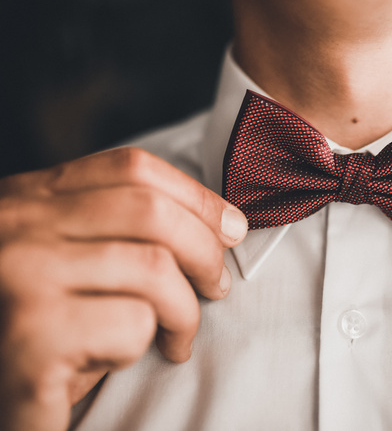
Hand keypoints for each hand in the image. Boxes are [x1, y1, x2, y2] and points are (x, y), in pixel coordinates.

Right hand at [0, 147, 246, 430]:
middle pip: (152, 211)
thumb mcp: (68, 258)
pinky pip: (132, 323)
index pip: (133, 169)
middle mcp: (18, 223)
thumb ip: (116, 228)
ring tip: (176, 338)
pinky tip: (116, 360)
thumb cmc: (41, 328)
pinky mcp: (30, 337)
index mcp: (30, 197)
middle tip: (216, 288)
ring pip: (154, 268)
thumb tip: (220, 223)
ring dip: (184, 312)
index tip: (232, 229)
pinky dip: (142, 347)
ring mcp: (20, 274)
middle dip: (206, 252)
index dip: (198, 198)